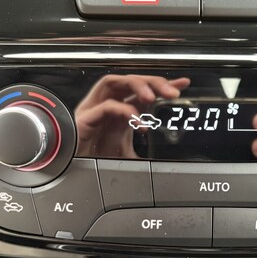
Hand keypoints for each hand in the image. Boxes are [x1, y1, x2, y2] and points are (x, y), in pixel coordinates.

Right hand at [75, 75, 189, 157]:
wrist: (73, 176)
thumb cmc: (94, 164)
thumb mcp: (128, 157)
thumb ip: (144, 156)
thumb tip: (164, 164)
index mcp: (120, 112)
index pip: (143, 91)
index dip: (163, 85)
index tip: (183, 85)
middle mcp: (108, 107)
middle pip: (130, 81)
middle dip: (153, 82)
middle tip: (173, 92)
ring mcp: (94, 110)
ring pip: (115, 82)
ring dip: (136, 85)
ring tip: (152, 97)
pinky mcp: (84, 119)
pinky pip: (105, 106)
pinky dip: (123, 110)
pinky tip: (136, 121)